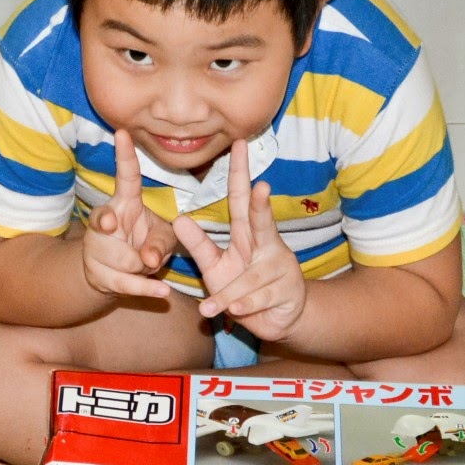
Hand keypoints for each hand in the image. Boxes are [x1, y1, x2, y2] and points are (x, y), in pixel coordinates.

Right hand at [82, 129, 174, 299]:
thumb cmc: (145, 244)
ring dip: (143, 267)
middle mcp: (107, 220)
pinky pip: (126, 283)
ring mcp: (99, 247)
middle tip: (132, 243)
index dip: (124, 156)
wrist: (114, 275)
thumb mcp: (164, 237)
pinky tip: (162, 294)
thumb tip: (149, 257)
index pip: (125, 177)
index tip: (122, 133)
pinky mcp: (99, 273)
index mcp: (126, 204)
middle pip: (108, 221)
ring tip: (149, 268)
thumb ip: (162, 242)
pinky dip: (146, 289)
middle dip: (120, 234)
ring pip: (123, 258)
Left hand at [172, 139, 304, 341]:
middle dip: (260, 205)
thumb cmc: (243, 287)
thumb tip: (178, 219)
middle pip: (261, 222)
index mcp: (248, 235)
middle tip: (261, 186)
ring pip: (249, 277)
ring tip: (215, 305)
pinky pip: (256, 299)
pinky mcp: (287, 291)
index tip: (238, 145)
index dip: (239, 174)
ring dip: (230, 292)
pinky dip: (240, 306)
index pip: (241, 200)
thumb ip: (198, 245)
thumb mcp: (215, 266)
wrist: (278, 319)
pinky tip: (233, 311)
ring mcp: (280, 268)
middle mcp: (267, 246)